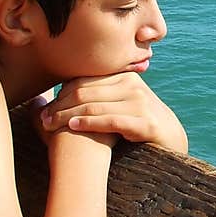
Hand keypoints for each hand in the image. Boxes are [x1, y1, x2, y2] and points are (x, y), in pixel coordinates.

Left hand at [40, 73, 187, 153]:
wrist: (172, 139)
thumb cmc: (139, 123)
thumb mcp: (122, 102)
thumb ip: (101, 95)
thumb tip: (63, 92)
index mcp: (124, 77)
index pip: (84, 81)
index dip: (61, 94)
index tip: (44, 108)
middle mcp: (132, 85)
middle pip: (85, 92)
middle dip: (60, 106)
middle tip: (43, 119)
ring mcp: (140, 103)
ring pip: (94, 105)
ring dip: (67, 116)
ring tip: (50, 125)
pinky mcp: (145, 122)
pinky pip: (111, 120)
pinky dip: (89, 123)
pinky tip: (73, 127)